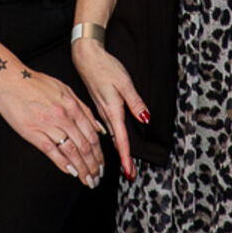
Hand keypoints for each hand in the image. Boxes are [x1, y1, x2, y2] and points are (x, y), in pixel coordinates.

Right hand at [0, 65, 105, 186]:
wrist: (9, 79)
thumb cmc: (34, 82)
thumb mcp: (64, 89)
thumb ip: (82, 108)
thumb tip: (97, 126)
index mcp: (72, 106)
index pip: (92, 135)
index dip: (99, 154)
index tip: (101, 164)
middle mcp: (63, 116)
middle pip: (85, 146)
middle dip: (93, 165)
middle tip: (97, 177)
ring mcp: (48, 125)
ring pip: (71, 151)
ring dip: (82, 169)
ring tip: (87, 180)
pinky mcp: (33, 132)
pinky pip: (52, 151)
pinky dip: (63, 164)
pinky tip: (70, 172)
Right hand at [72, 35, 146, 179]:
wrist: (86, 57)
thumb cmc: (105, 67)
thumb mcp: (125, 82)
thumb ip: (135, 101)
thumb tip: (145, 118)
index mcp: (112, 110)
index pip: (121, 139)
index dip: (126, 156)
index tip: (130, 172)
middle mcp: (105, 114)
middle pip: (115, 142)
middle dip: (122, 159)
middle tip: (130, 175)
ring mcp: (100, 111)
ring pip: (109, 137)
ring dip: (116, 150)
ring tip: (122, 164)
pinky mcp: (98, 107)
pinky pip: (105, 128)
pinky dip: (110, 139)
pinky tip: (111, 142)